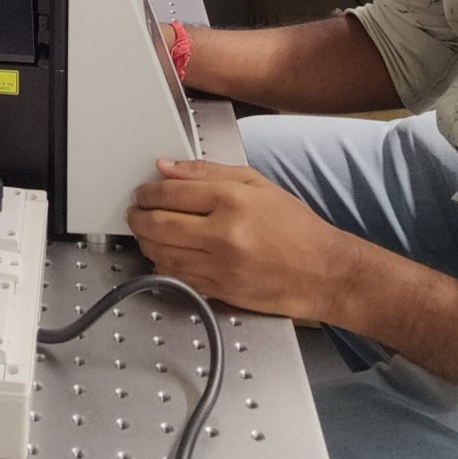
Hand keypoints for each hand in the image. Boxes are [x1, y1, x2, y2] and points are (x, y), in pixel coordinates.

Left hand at [126, 158, 364, 320]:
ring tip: (146, 231)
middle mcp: (223, 234)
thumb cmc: (295, 227)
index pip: (172, 193)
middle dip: (138, 217)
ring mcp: (220, 267)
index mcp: (233, 201)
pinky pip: (177, 277)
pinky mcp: (219, 291)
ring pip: (162, 254)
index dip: (148, 192)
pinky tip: (164, 255)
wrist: (322, 272)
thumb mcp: (256, 184)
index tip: (142, 192)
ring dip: (145, 241)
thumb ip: (208, 173)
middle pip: (160, 225)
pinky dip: (163, 265)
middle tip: (135, 212)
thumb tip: (167, 168)